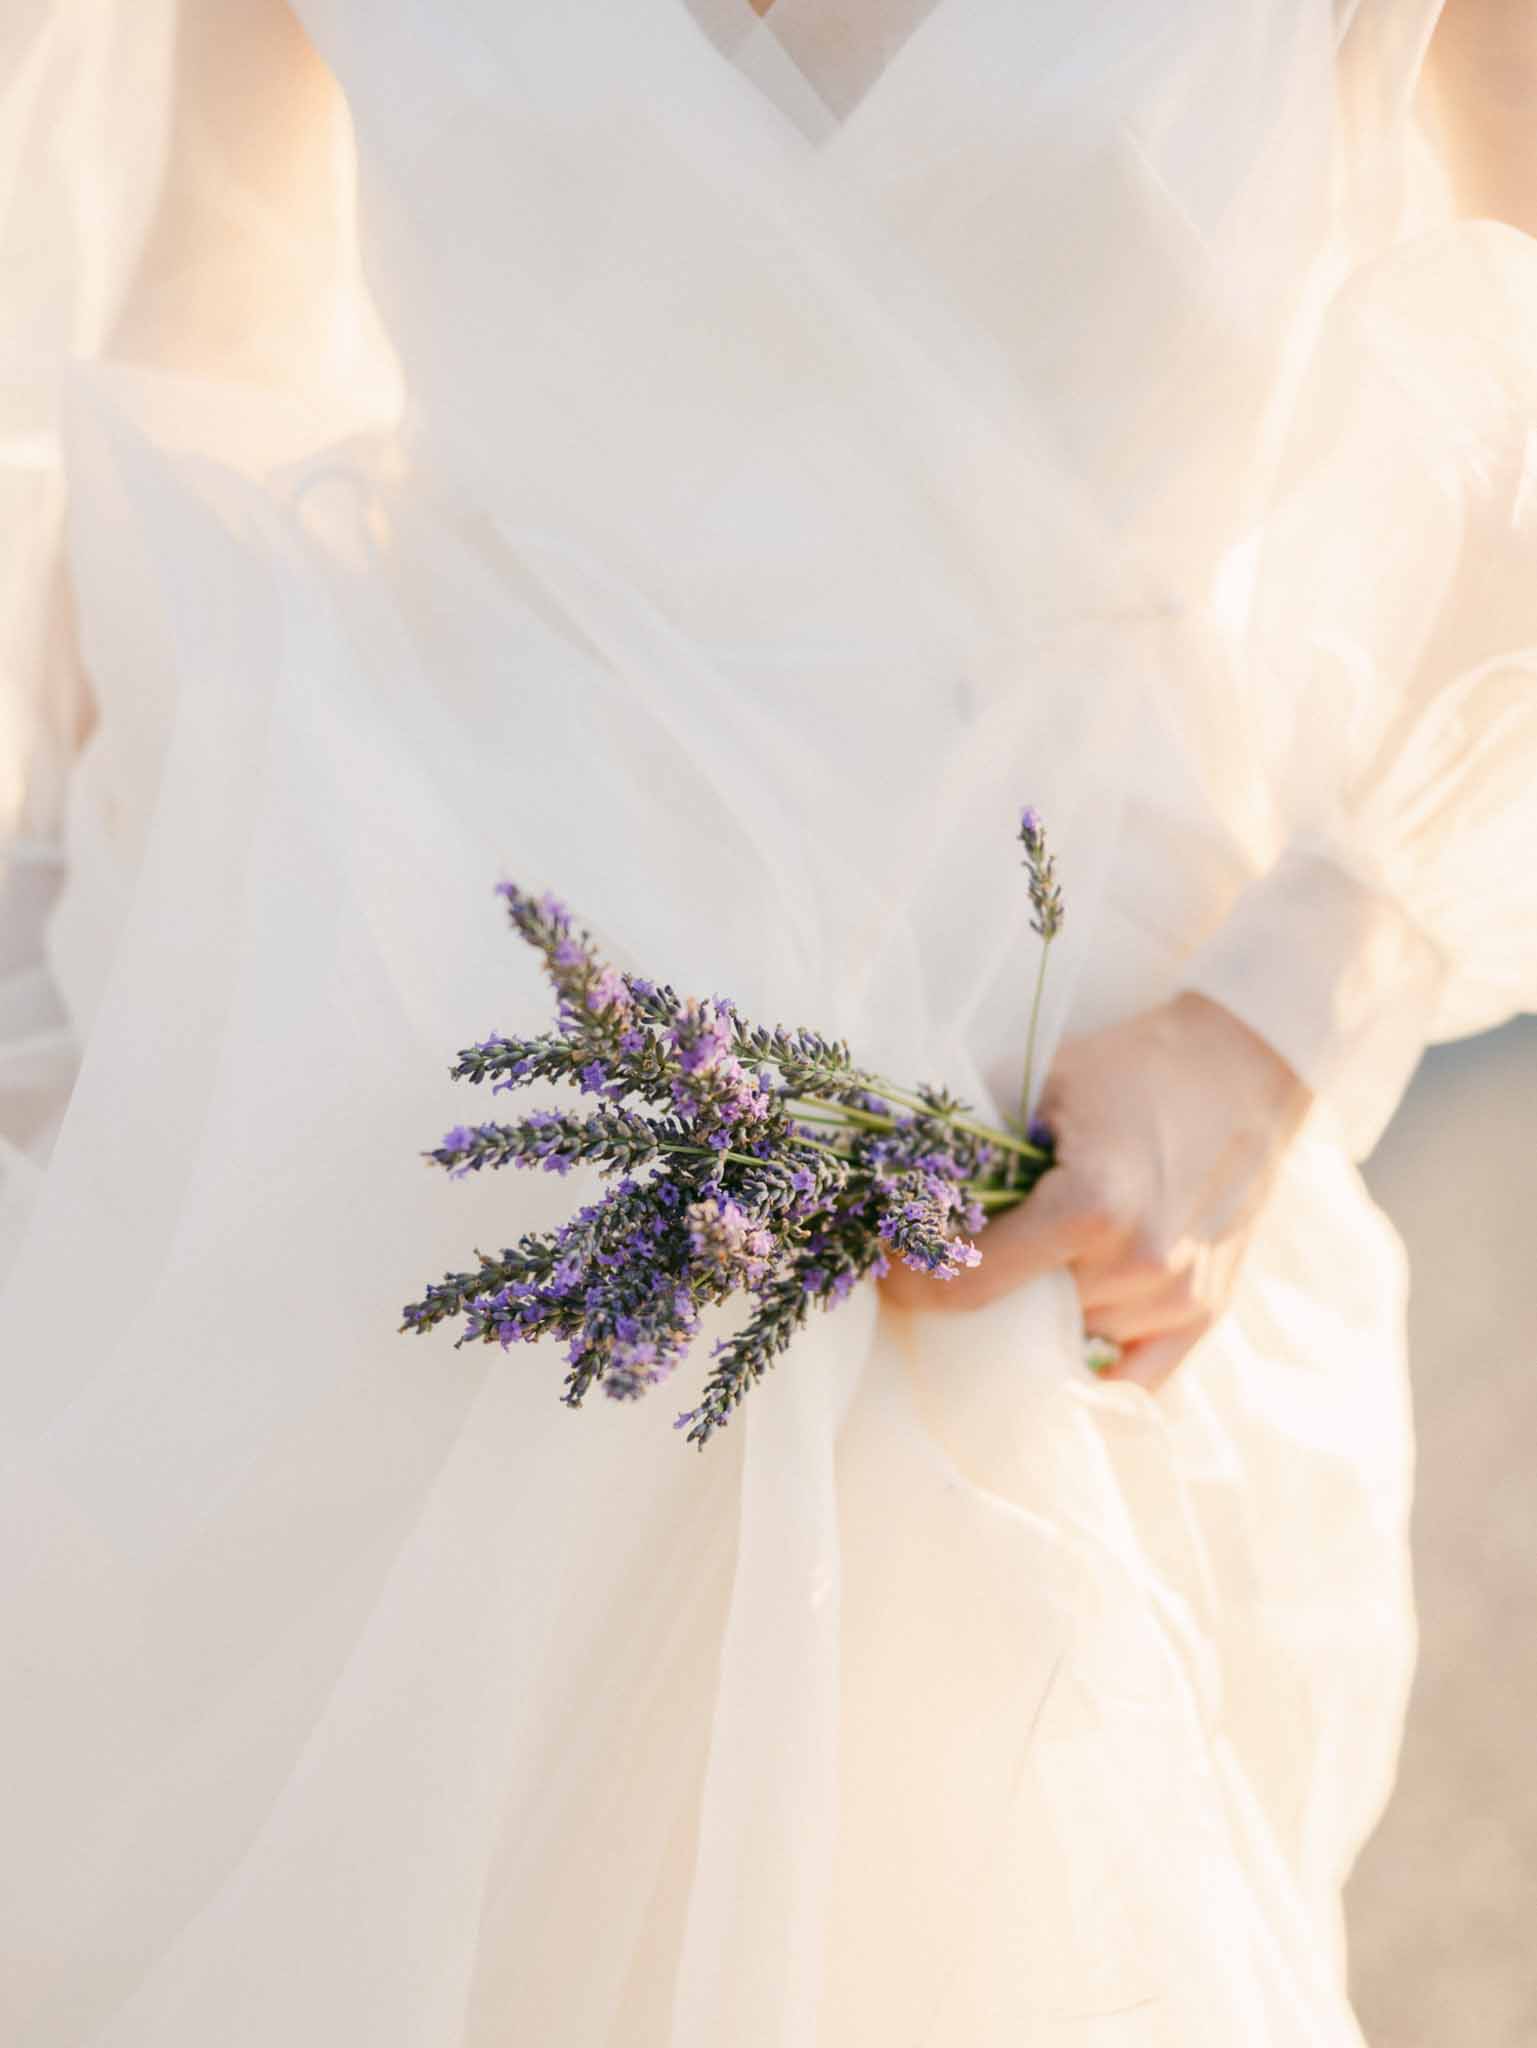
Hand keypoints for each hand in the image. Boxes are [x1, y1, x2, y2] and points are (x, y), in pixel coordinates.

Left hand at [879, 991, 1313, 1390]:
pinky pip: (1133, 1382)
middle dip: (972, 1290)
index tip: (886, 1265)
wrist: (1244, 1070)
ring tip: (1019, 1269)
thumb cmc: (1133, 1068)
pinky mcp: (1205, 1313)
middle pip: (1016, 1317)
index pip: (973, 1282)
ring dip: (1034, 1317)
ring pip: (1067, 1342)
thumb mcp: (1042, 1080)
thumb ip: (975, 1140)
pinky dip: (1090, 1366)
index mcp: (1091, 1206)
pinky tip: (1060, 1339)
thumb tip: (898, 1183)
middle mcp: (1138, 1265)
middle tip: (942, 1263)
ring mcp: (1177, 1298)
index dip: (914, 1279)